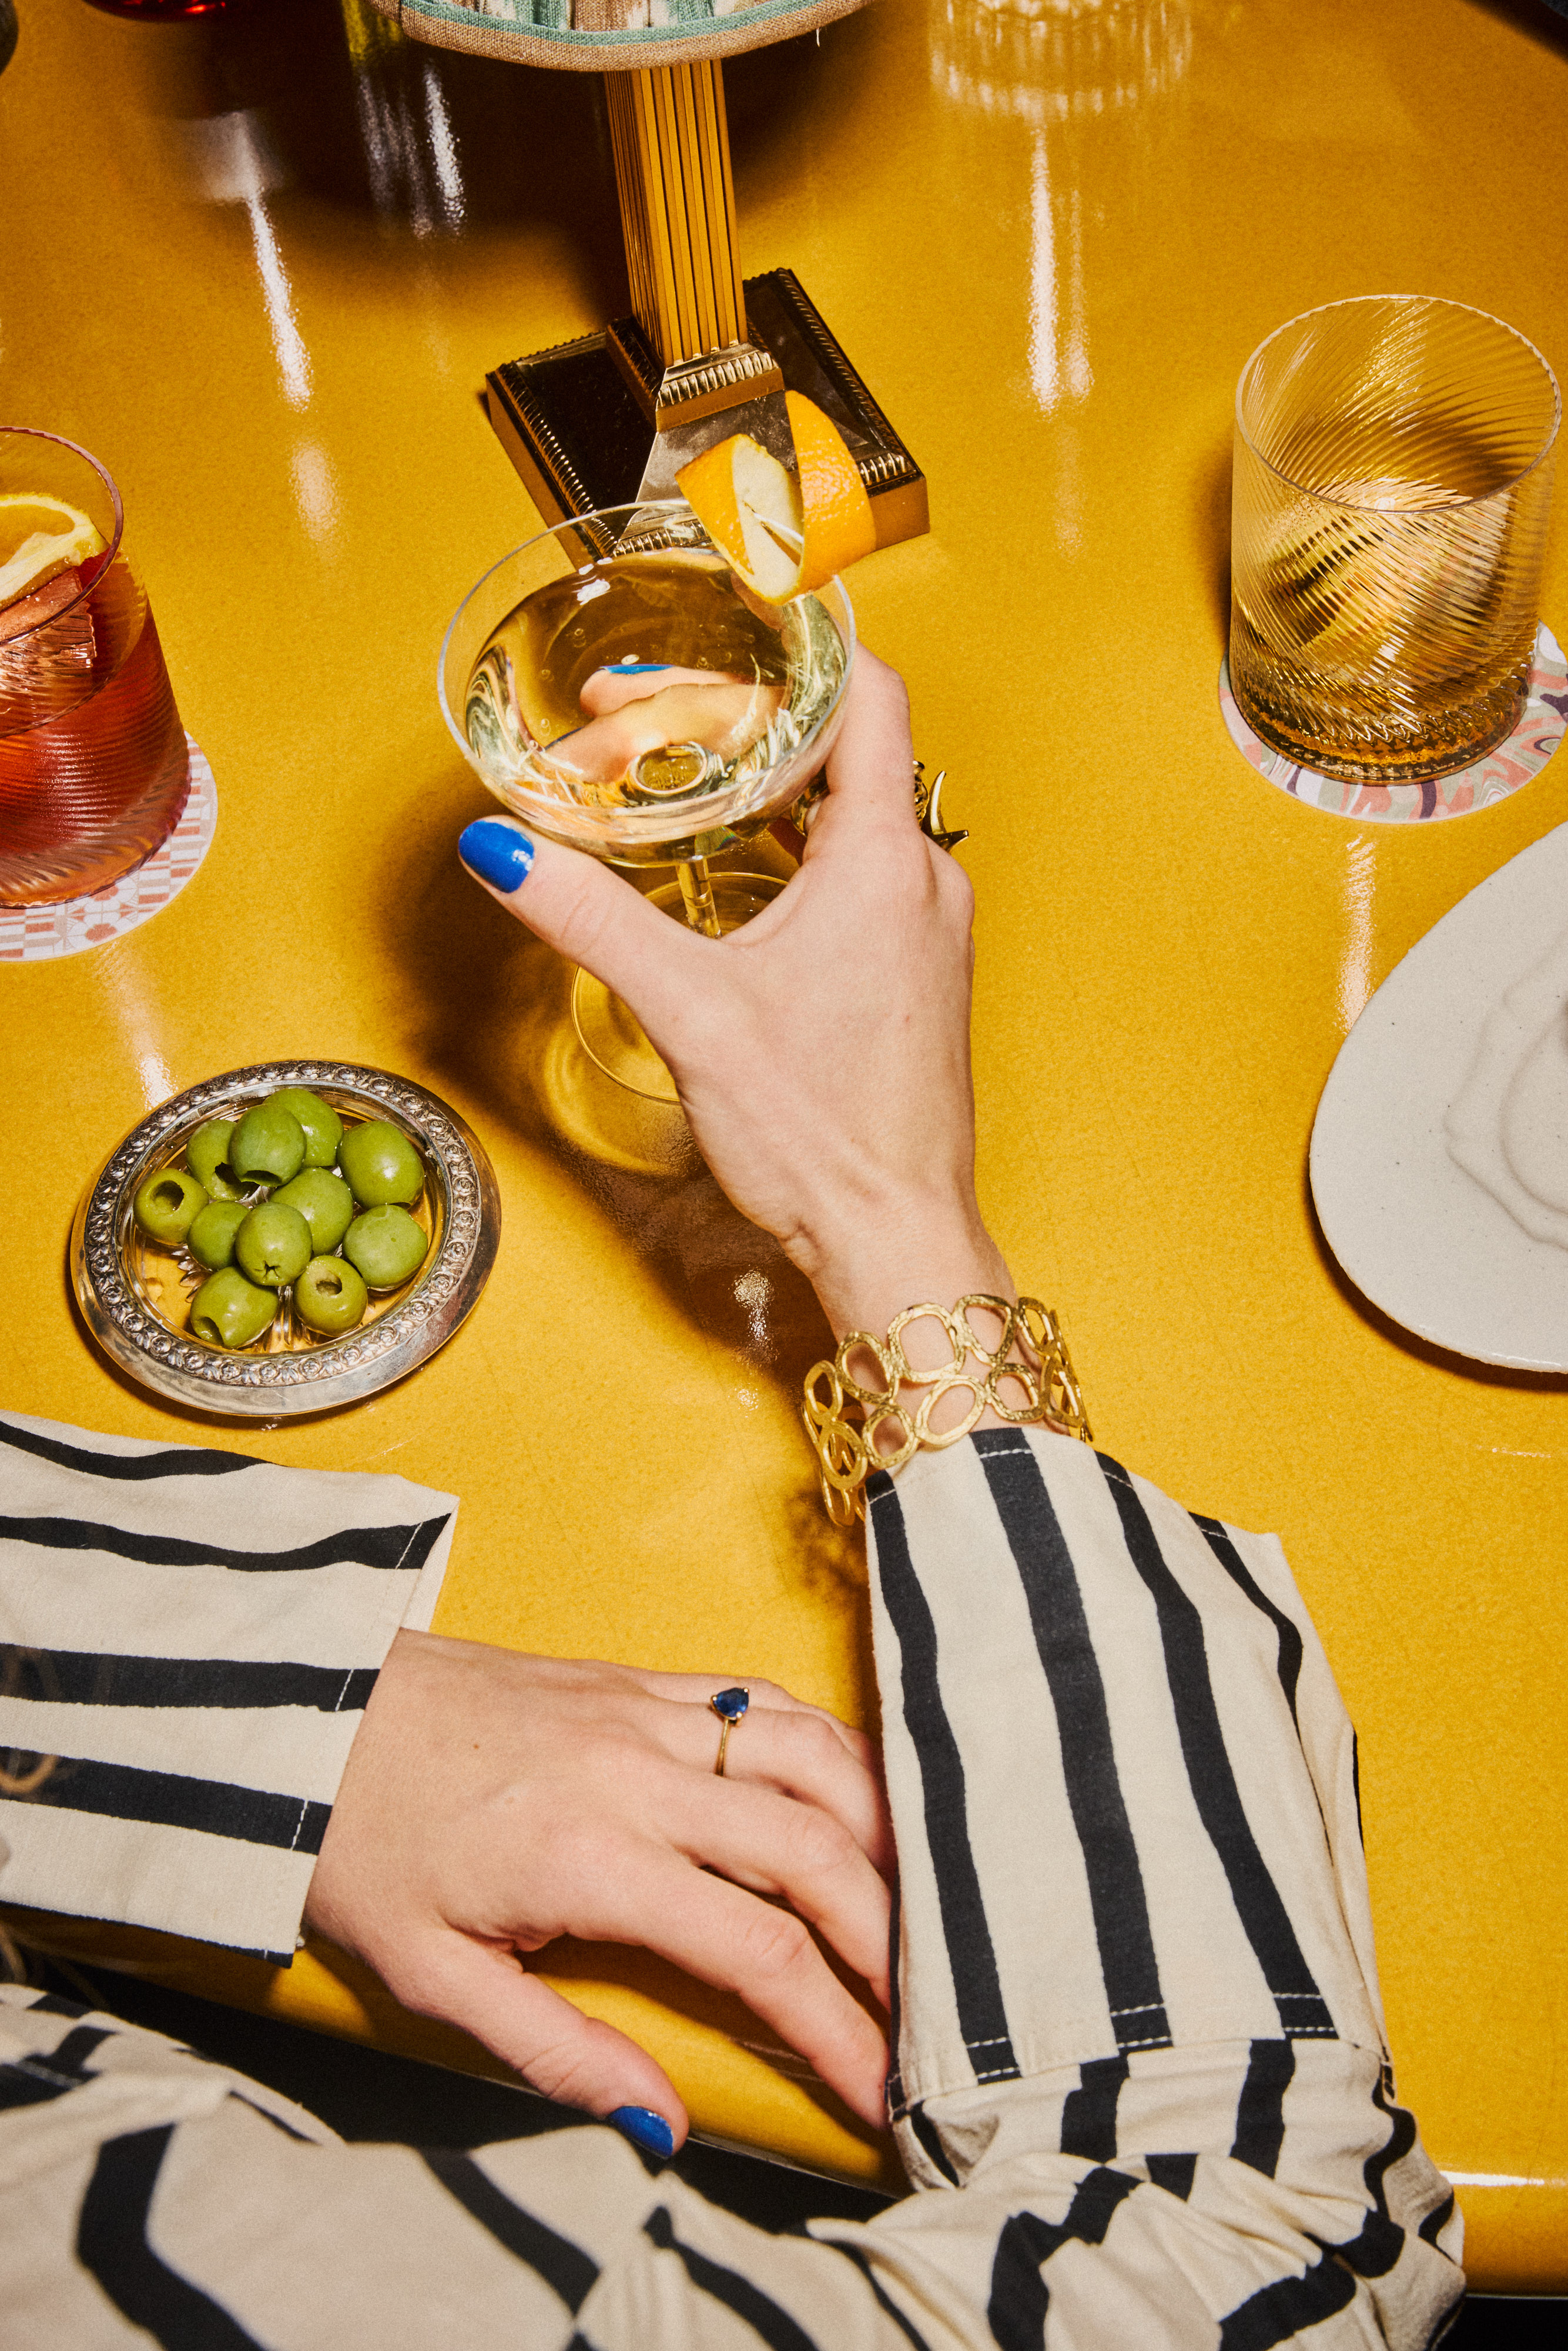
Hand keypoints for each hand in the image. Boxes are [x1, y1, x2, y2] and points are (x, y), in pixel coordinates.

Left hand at [305, 1632, 893, 2147]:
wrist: (309, 1715)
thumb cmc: (363, 1845)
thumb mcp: (432, 1978)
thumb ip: (557, 2053)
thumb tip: (660, 2122)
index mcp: (590, 1858)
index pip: (757, 1949)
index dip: (836, 2025)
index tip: (881, 2086)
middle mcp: (639, 1774)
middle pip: (813, 1850)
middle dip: (891, 1938)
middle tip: (925, 2007)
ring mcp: (645, 1712)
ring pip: (809, 1757)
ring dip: (882, 1831)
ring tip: (918, 1902)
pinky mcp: (637, 1678)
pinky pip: (763, 1700)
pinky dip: (831, 1749)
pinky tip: (854, 1795)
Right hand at [458, 649, 1012, 1336]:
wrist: (895, 1237)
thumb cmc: (821, 1133)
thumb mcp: (687, 1010)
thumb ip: (590, 915)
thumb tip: (501, 847)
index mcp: (885, 861)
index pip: (866, 697)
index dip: (798, 650)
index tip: (730, 628)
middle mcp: (924, 882)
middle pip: (849, 750)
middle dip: (749, 724)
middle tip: (657, 720)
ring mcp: (928, 932)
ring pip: (856, 816)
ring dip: (773, 790)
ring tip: (683, 784)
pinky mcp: (917, 977)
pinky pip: (864, 875)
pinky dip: (799, 849)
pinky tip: (738, 876)